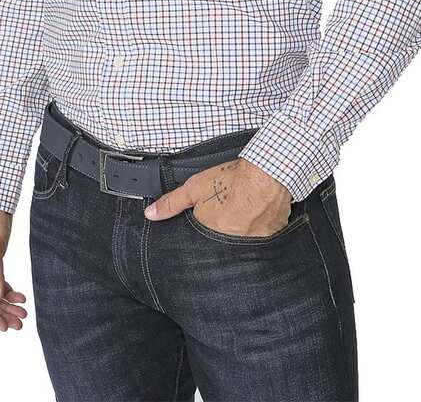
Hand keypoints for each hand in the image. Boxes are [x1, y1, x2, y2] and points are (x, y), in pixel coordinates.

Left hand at [144, 158, 292, 236]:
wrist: (266, 176)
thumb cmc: (232, 180)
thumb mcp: (195, 187)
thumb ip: (172, 202)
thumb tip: (150, 215)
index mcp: (210, 233)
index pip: (202, 240)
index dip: (206, 227)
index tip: (213, 218)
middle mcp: (229, 243)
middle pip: (222, 241)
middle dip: (225, 230)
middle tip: (231, 212)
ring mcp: (251, 244)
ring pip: (243, 243)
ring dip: (243, 232)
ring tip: (246, 213)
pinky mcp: (270, 239)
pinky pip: (263, 239)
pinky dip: (261, 230)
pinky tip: (261, 215)